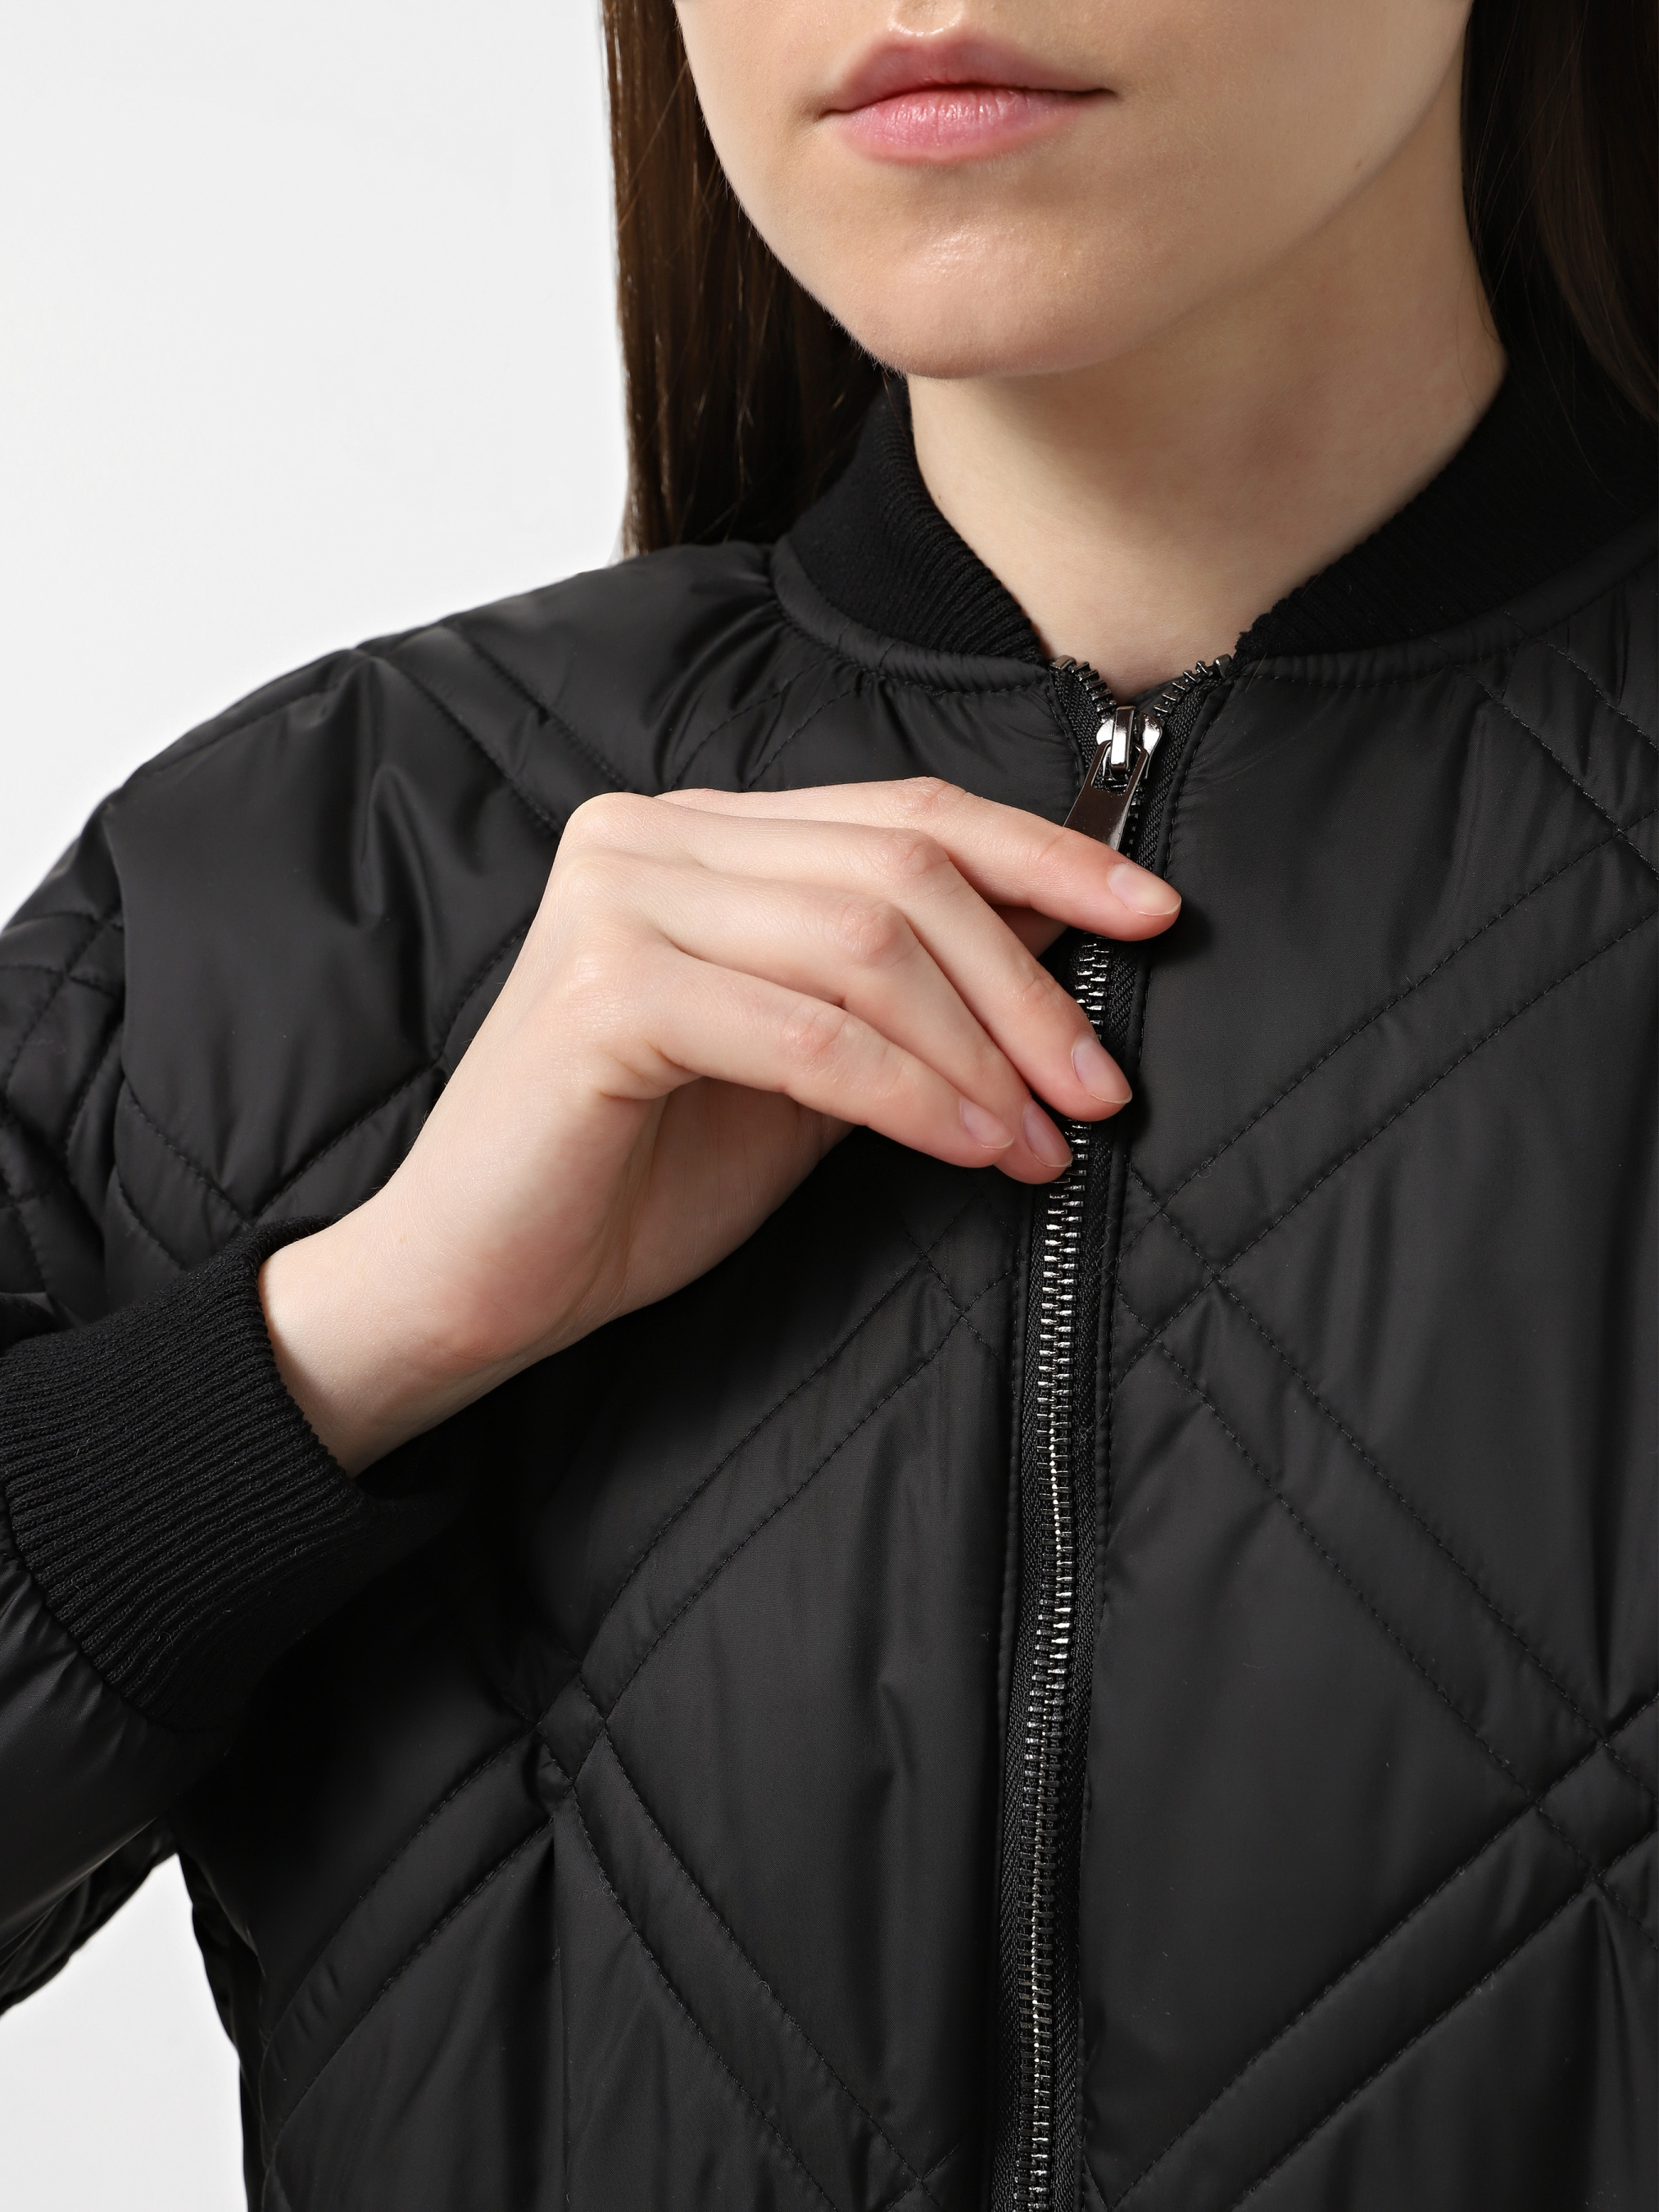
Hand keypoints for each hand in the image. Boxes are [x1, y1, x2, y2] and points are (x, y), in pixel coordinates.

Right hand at [259, 778, 1179, 1470]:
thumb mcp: (803, 1066)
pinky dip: (909, 1092)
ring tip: (1041, 1139)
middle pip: (899, 870)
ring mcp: (616, 902)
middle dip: (1028, 983)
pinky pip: (807, 1032)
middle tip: (1101, 1086)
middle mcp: (647, 836)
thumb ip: (902, 991)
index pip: (902, 811)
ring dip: (982, 1050)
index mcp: (693, 833)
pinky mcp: (602, 994)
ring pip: (865, 942)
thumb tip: (1061, 932)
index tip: (1154, 913)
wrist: (475, 1281)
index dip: (1044, 854)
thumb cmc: (633, 1174)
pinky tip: (973, 1149)